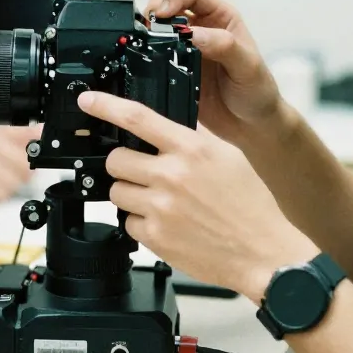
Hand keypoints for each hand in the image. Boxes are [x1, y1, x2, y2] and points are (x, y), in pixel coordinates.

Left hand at [77, 90, 317, 299]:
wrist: (263, 252)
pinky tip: (167, 223)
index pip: (137, 118)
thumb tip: (165, 128)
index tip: (88, 100)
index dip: (105, 105)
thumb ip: (193, 140)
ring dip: (131, 193)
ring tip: (159, 199)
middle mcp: (173, 176)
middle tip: (142, 171)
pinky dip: (141, 222)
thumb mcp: (228, 157)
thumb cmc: (252, 206)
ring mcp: (161, 208)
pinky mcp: (156, 238)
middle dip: (124, 163)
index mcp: (192, 149)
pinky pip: (128, 223)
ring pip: (117, 192)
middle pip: (116, 159)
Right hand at [147, 0, 281, 144]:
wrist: (252, 126)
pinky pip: (152, 58)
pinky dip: (143, 57)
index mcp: (220, 17)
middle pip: (167, 5)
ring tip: (142, 43)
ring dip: (146, 32)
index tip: (162, 12)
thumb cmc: (258, 91)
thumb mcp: (247, 66)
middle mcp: (200, 29)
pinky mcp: (173, 72)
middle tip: (148, 27)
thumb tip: (193, 33)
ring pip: (156, 29)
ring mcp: (184, 51)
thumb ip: (224, 46)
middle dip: (153, 10)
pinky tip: (142, 62)